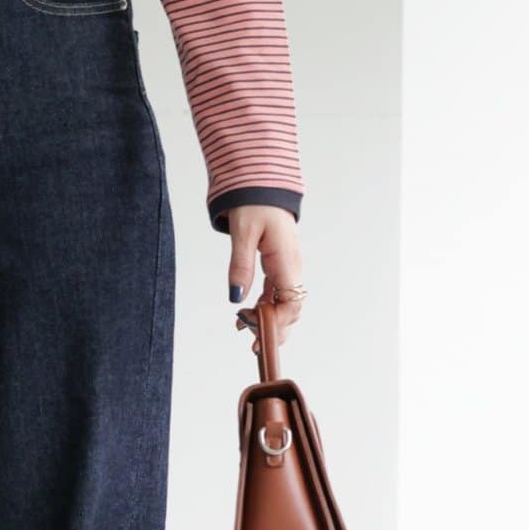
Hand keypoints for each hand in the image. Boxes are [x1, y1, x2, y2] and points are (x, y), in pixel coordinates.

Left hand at [226, 205, 304, 354]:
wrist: (261, 186)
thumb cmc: (254, 205)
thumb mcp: (243, 234)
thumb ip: (240, 265)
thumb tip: (236, 297)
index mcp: (287, 261)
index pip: (293, 303)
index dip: (279, 323)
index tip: (257, 334)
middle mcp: (291, 268)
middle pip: (291, 309)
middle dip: (275, 329)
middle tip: (251, 344)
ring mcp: (286, 268)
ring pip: (283, 303)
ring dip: (267, 320)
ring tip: (243, 330)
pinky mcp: (278, 266)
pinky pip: (275, 293)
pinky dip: (263, 306)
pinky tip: (246, 314)